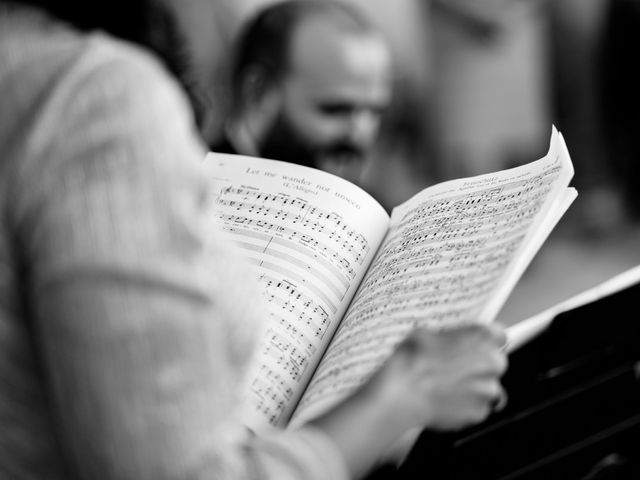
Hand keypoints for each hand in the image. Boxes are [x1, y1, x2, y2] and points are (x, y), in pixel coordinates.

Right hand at [308, 322, 507, 477]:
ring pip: (486, 388)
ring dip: (472, 387)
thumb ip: (450, 337)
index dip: (483, 341)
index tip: (475, 345)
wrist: (401, 392)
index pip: (498, 335)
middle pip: (495, 363)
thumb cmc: (410, 359)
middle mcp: (493, 363)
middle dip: (479, 365)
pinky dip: (464, 406)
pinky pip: (475, 408)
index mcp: (482, 337)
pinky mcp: (478, 413)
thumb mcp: (428, 333)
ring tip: (446, 387)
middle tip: (455, 367)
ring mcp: (488, 391)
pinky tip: (444, 401)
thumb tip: (450, 342)